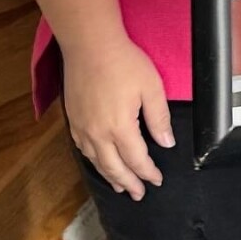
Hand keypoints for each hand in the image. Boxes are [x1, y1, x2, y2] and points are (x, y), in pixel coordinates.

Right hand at [63, 35, 173, 200]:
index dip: (148, 172)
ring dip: (110, 176)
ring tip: (120, 186)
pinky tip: (99, 162)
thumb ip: (159, 118)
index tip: (157, 180)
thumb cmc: (123, 62)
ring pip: (97, 162)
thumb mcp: (151, 87)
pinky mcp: (73, 120)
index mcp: (120, 127)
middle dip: (129, 183)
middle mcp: (98, 134)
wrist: (90, 45)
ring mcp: (83, 128)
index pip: (137, 160)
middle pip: (115, 168)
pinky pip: (84, 150)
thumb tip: (166, 142)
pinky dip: (94, 162)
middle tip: (139, 194)